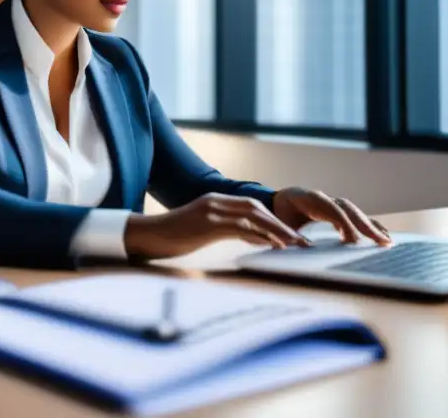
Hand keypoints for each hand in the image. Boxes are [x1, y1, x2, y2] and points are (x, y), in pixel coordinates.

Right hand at [124, 193, 311, 259]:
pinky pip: (239, 227)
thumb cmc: (170, 239)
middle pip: (256, 207)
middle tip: (302, 241)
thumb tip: (251, 239)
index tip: (291, 236)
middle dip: (281, 224)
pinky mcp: (206, 223)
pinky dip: (258, 236)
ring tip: (295, 245)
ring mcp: (210, 211)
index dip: (273, 219)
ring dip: (276, 230)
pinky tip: (272, 246)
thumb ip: (223, 231)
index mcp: (214, 202)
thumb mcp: (200, 232)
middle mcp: (214, 202)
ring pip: (252, 215)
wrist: (144, 237)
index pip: (250, 206)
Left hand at [272, 187, 390, 245]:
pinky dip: (367, 226)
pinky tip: (380, 238)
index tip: (353, 240)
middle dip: (364, 225)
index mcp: (307, 198)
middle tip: (380, 241)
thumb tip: (295, 245)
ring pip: (354, 212)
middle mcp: (322, 199)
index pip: (331, 208)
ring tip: (386, 241)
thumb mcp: (276, 224)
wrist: (274, 204)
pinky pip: (353, 217)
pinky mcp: (334, 211)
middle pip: (347, 209)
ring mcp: (330, 203)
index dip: (343, 222)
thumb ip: (285, 234)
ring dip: (370, 226)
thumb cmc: (275, 215)